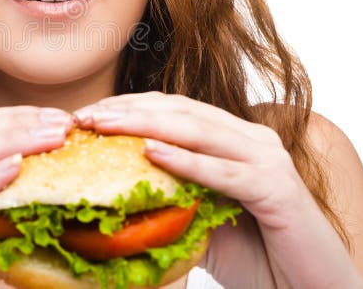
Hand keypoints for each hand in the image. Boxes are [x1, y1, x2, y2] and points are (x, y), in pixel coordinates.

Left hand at [74, 92, 306, 227]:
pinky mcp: (277, 189)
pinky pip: (224, 172)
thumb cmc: (255, 256)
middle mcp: (253, 139)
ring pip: (199, 131)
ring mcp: (268, 160)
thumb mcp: (201, 218)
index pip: (175, 109)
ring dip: (145, 125)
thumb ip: (171, 195)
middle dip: (129, 110)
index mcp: (235, 139)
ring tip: (105, 125)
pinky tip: (151, 152)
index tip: (88, 113)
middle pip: (182, 111)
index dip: (130, 106)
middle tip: (85, 116)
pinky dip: (186, 161)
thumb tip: (113, 190)